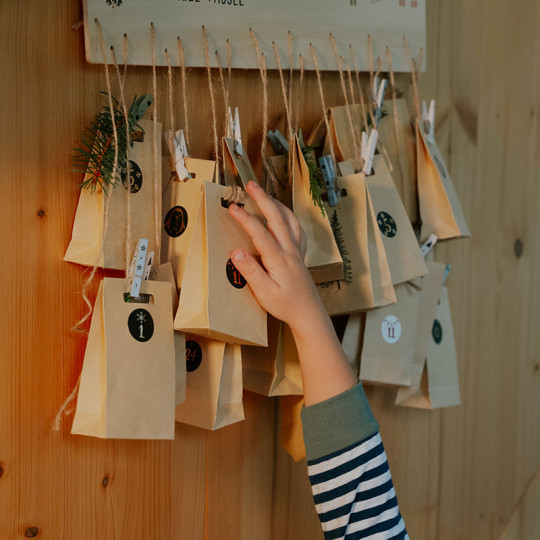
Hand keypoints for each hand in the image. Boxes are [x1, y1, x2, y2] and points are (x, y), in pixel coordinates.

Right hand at [228, 181, 327, 337]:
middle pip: (276, 218)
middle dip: (263, 199)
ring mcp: (297, 251)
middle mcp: (289, 250)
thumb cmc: (285, 305)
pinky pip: (297, 229)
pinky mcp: (300, 255)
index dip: (245, 218)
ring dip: (276, 204)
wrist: (308, 313)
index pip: (259, 233)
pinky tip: (284, 215)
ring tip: (265, 194)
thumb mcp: (264, 292)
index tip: (232, 207)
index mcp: (278, 258)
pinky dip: (289, 216)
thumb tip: (236, 252)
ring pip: (289, 220)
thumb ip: (250, 271)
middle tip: (251, 185)